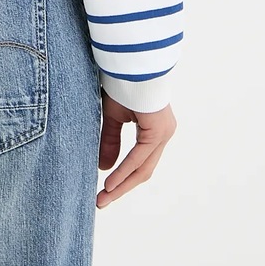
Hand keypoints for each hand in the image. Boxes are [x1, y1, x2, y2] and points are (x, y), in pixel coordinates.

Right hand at [97, 90, 175, 207]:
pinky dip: (124, 170)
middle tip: (101, 202)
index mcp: (154, 130)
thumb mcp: (112, 117)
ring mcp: (163, 133)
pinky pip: (140, 157)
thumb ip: (110, 141)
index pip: (139, 163)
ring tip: (103, 198)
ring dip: (122, 184)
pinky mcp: (158, 130)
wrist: (127, 62)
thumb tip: (104, 168)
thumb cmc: (121, 84)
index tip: (103, 193)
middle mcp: (163, 134)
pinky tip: (110, 183)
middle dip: (121, 188)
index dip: (121, 179)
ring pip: (143, 168)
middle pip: (143, 170)